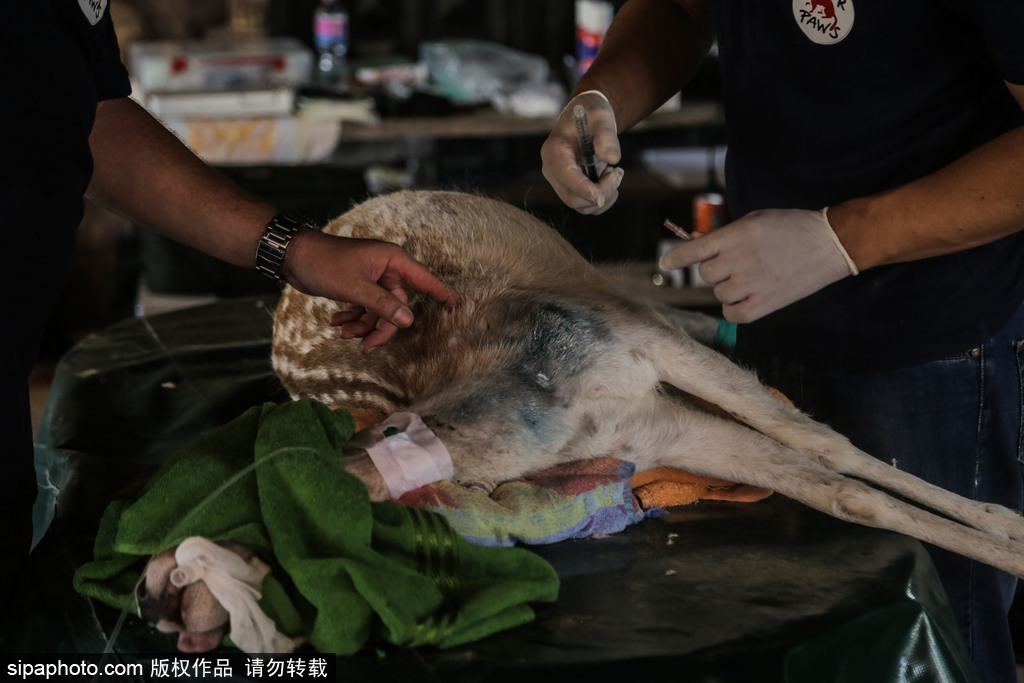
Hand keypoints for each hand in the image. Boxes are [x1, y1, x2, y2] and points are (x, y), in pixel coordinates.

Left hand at [284, 231, 457, 351]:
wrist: (293, 256)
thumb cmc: (325, 263)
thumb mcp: (355, 288)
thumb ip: (383, 305)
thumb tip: (407, 321)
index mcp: (392, 260)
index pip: (424, 280)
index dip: (441, 294)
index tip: (458, 306)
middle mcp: (386, 269)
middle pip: (396, 305)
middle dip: (380, 326)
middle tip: (367, 346)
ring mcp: (372, 279)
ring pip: (379, 310)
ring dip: (363, 325)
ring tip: (343, 334)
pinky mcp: (358, 286)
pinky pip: (365, 308)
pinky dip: (353, 318)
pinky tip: (336, 324)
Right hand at [541, 91, 624, 214]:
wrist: (587, 117)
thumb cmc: (591, 114)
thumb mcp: (601, 118)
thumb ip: (606, 136)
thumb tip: (612, 159)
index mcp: (553, 151)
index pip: (565, 176)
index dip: (583, 189)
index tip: (602, 196)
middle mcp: (551, 170)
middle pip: (572, 197)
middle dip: (600, 193)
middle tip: (617, 172)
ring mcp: (560, 182)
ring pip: (580, 206)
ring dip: (604, 196)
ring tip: (613, 172)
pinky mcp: (570, 189)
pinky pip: (586, 206)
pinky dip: (602, 200)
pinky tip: (609, 181)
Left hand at [659, 208, 858, 322]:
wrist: (831, 243)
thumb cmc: (790, 227)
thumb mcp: (755, 220)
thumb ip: (725, 235)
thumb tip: (695, 244)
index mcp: (737, 235)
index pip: (695, 250)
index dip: (676, 258)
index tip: (665, 264)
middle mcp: (741, 259)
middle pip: (706, 274)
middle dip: (715, 270)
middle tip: (735, 264)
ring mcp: (753, 283)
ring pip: (718, 293)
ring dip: (727, 288)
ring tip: (749, 277)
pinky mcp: (766, 304)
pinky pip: (732, 314)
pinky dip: (734, 308)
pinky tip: (746, 298)